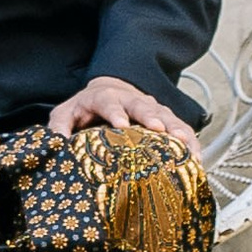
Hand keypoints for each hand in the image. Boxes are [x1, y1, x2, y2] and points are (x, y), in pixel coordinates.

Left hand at [49, 75, 195, 142]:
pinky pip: (180, 128)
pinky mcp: (165, 118)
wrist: (107, 92)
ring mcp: (150, 107)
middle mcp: (130, 99)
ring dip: (176, 130)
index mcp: (103, 98)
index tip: (121, 124)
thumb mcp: (65, 115)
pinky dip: (190, 142)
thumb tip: (55, 146)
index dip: (114, 112)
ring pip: (166, 115)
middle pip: (141, 105)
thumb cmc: (85, 110)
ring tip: (187, 146)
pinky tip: (197, 159)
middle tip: (160, 129)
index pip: (108, 103)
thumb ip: (58, 128)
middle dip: (150, 116)